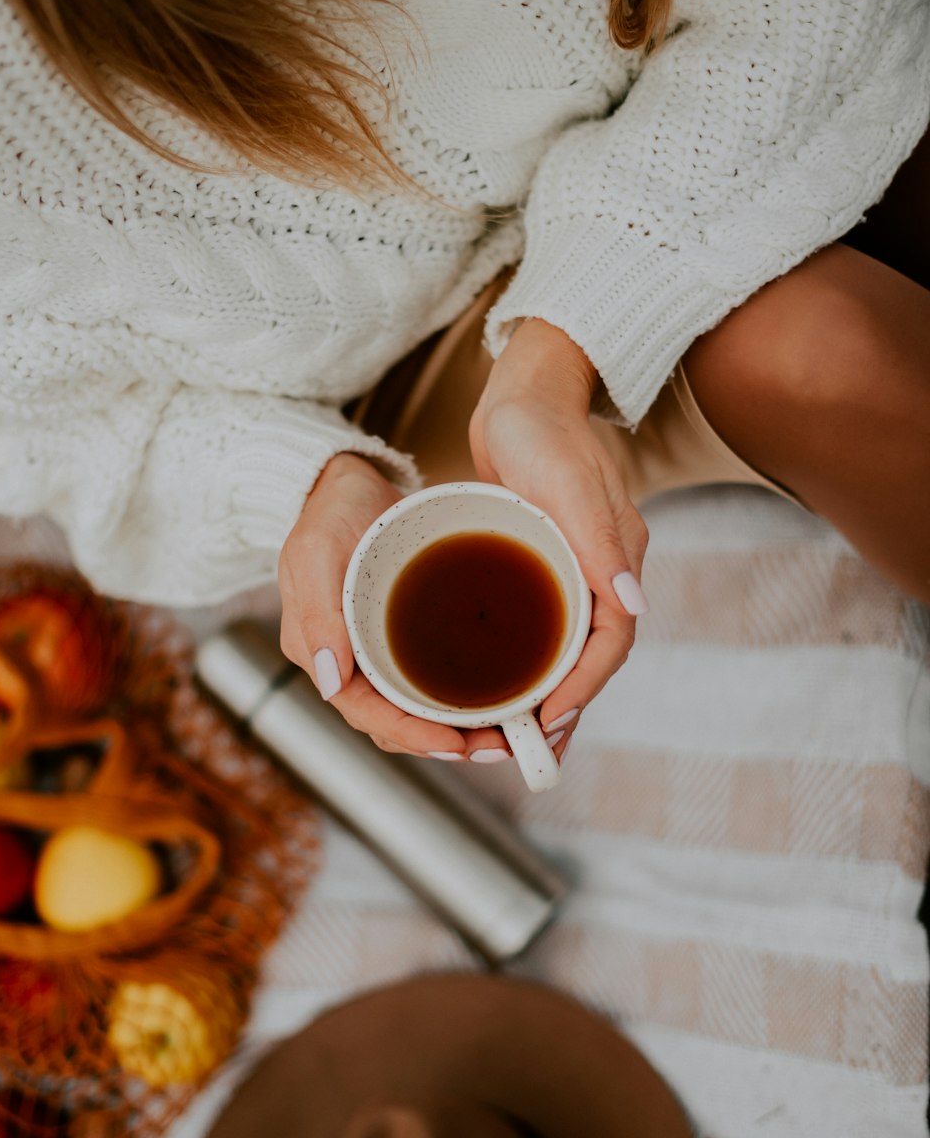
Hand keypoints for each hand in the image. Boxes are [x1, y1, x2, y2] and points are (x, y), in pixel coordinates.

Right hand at [278, 453, 510, 757]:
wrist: (349, 481)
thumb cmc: (328, 512)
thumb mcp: (316, 553)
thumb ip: (318, 614)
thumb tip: (330, 681)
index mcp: (323, 655)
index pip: (368, 715)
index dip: (413, 736)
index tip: (457, 745)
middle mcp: (352, 664)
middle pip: (400, 723)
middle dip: (448, 742)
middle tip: (502, 746)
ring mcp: (380, 653)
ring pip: (421, 708)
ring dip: (463, 728)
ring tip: (511, 733)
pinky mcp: (407, 638)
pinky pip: (436, 680)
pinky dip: (466, 695)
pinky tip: (503, 694)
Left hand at [469, 318, 649, 759]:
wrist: (525, 390)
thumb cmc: (543, 430)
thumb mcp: (569, 487)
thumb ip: (603, 546)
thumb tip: (634, 606)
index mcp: (617, 558)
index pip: (612, 640)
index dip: (585, 686)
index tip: (551, 719)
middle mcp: (602, 569)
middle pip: (593, 653)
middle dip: (569, 704)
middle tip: (534, 747)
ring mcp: (576, 565)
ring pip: (569, 644)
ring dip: (551, 688)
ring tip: (519, 729)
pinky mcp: (547, 558)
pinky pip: (546, 622)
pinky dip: (532, 655)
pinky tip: (503, 675)